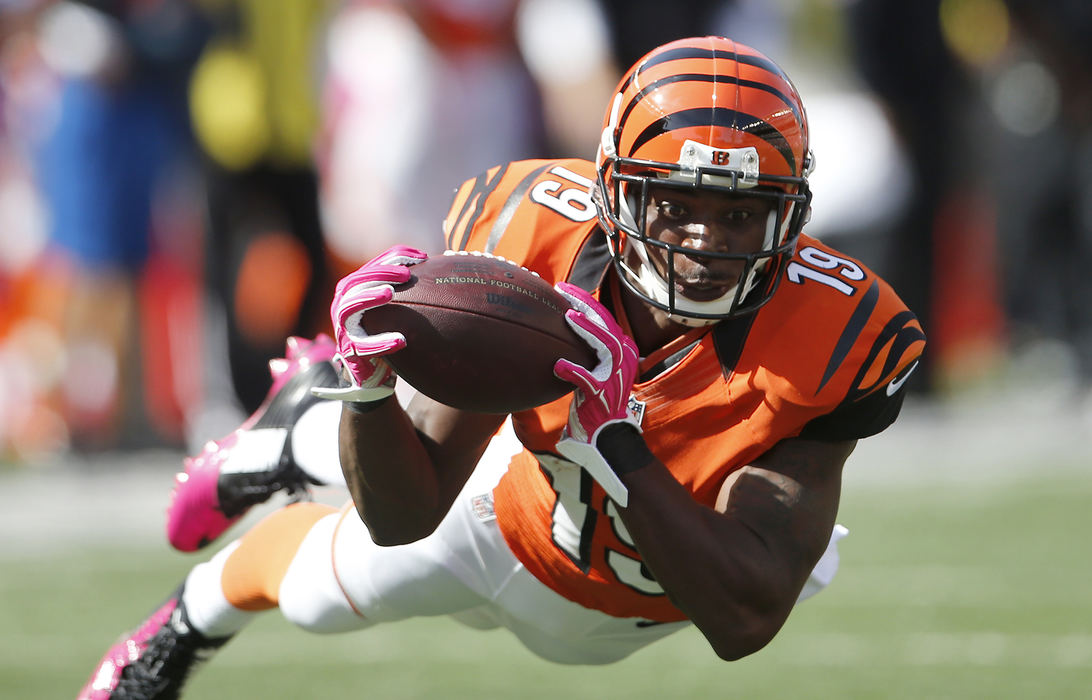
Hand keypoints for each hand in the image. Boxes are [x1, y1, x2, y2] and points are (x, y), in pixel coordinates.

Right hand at [312, 245, 427, 402]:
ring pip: (350, 307)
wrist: (371, 371)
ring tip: (389, 293)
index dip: (395, 257)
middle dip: (381, 274)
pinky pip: (363, 346)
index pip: (374, 265)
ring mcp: (343, 327)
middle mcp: (343, 303)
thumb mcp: (395, 309)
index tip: (422, 258)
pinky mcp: (349, 350)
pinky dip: (381, 342)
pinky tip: (402, 341)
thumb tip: (440, 266)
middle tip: (405, 274)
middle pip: (358, 280)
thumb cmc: (386, 332)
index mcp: (355, 289)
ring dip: (369, 297)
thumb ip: (409, 289)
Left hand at [552, 282, 639, 505]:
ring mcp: (615, 375)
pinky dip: (573, 371)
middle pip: (605, 322)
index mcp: (622, 350)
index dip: (585, 301)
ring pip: (603, 344)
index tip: (565, 289)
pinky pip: (588, 378)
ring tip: (567, 316)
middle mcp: (623, 358)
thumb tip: (557, 336)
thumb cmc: (595, 403)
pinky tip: (558, 366)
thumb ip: (584, 354)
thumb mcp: (593, 373)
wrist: (608, 435)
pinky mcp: (603, 393)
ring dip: (585, 329)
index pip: (604, 318)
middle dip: (584, 303)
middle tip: (562, 290)